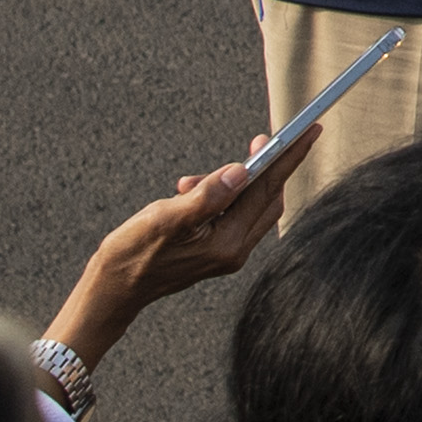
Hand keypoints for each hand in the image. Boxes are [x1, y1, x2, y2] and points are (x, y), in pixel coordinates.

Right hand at [49, 130, 314, 367]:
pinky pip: (230, 214)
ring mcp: (225, 253)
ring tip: (189, 182)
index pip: (267, 191)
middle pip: (267, 198)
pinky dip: (219, 195)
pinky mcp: (214, 251)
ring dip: (232, 182)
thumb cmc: (133, 254)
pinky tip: (188, 191)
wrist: (113, 289)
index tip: (308, 132)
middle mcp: (234, 251)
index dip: (288, 157)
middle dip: (266, 166)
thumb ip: (206, 195)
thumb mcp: (166, 218)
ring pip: (248, 204)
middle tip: (259, 139)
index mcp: (227, 244)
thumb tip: (240, 171)